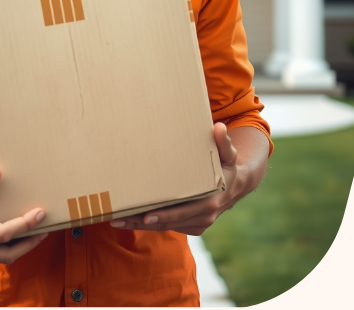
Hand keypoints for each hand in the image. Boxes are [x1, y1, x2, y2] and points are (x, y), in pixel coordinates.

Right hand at [0, 166, 47, 268]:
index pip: (3, 234)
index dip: (24, 225)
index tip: (39, 213)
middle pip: (8, 253)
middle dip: (30, 242)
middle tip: (46, 227)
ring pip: (1, 258)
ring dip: (21, 246)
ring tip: (36, 230)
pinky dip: (7, 248)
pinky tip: (16, 234)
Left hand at [109, 123, 248, 235]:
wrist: (236, 185)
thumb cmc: (227, 165)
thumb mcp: (228, 154)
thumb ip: (223, 142)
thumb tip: (219, 127)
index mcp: (210, 200)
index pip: (184, 211)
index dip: (165, 214)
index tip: (146, 216)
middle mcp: (204, 215)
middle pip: (169, 222)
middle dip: (143, 222)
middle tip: (120, 219)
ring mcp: (197, 223)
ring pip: (165, 226)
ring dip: (140, 225)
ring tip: (117, 220)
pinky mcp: (191, 225)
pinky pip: (168, 227)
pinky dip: (149, 225)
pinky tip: (129, 220)